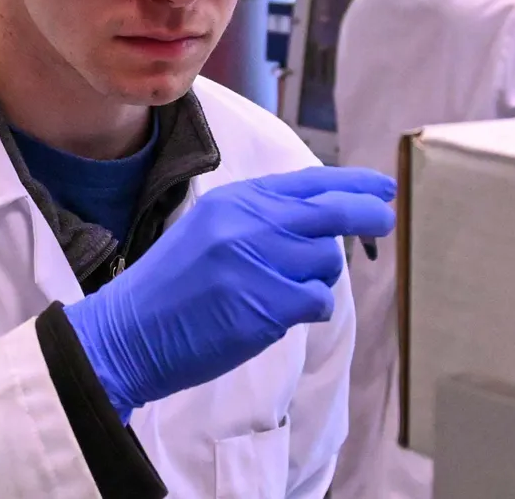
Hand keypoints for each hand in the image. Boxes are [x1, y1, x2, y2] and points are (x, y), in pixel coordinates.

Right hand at [64, 166, 395, 420]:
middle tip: (385, 220)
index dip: (352, 183)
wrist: (129, 332)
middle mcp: (248, 223)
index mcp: (234, 201)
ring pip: (327, 261)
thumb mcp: (209, 231)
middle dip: (367, 214)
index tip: (382, 187)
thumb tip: (321, 223)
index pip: (307, 182)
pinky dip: (307, 310)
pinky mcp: (266, 304)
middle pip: (331, 212)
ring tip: (279, 294)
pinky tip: (276, 316)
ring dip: (317, 279)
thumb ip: (258, 221)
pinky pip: (317, 301)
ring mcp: (258, 262)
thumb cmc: (170, 289)